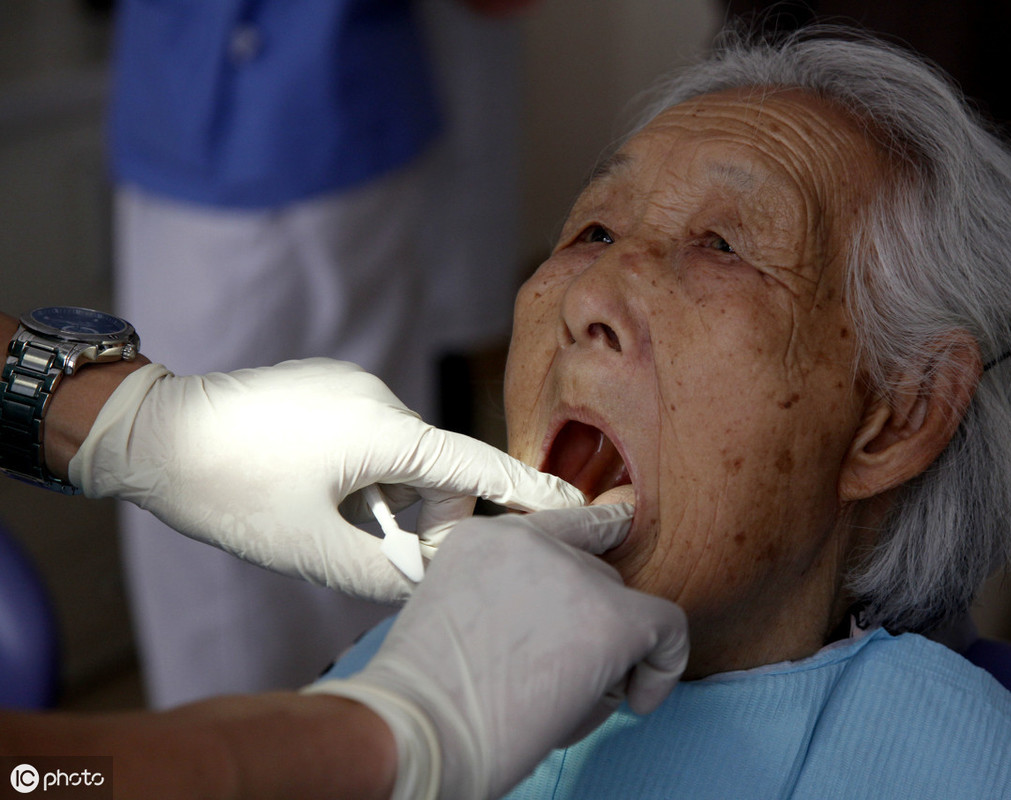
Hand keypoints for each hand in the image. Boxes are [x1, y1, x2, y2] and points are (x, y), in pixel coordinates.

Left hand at [69, 358, 583, 602]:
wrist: (150, 430)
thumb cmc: (229, 488)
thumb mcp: (311, 549)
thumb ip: (385, 574)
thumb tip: (431, 582)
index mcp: (384, 431)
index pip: (477, 467)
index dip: (529, 491)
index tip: (578, 505)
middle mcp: (377, 396)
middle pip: (437, 470)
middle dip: (423, 518)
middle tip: (372, 552)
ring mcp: (349, 385)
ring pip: (401, 457)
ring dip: (385, 498)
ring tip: (327, 519)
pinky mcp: (325, 385)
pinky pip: (369, 435)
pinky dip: (362, 472)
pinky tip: (311, 488)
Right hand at [309, 505, 688, 799]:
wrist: (417, 730)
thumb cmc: (422, 701)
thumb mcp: (453, 620)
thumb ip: (504, 601)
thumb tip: (558, 627)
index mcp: (483, 536)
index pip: (557, 528)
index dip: (588, 555)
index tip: (598, 587)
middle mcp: (531, 539)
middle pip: (592, 575)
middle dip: (585, 629)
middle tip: (555, 683)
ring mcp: (573, 574)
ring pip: (622, 610)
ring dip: (606, 659)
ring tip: (564, 704)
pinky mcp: (610, 617)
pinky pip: (667, 630)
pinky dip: (664, 667)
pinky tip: (641, 700)